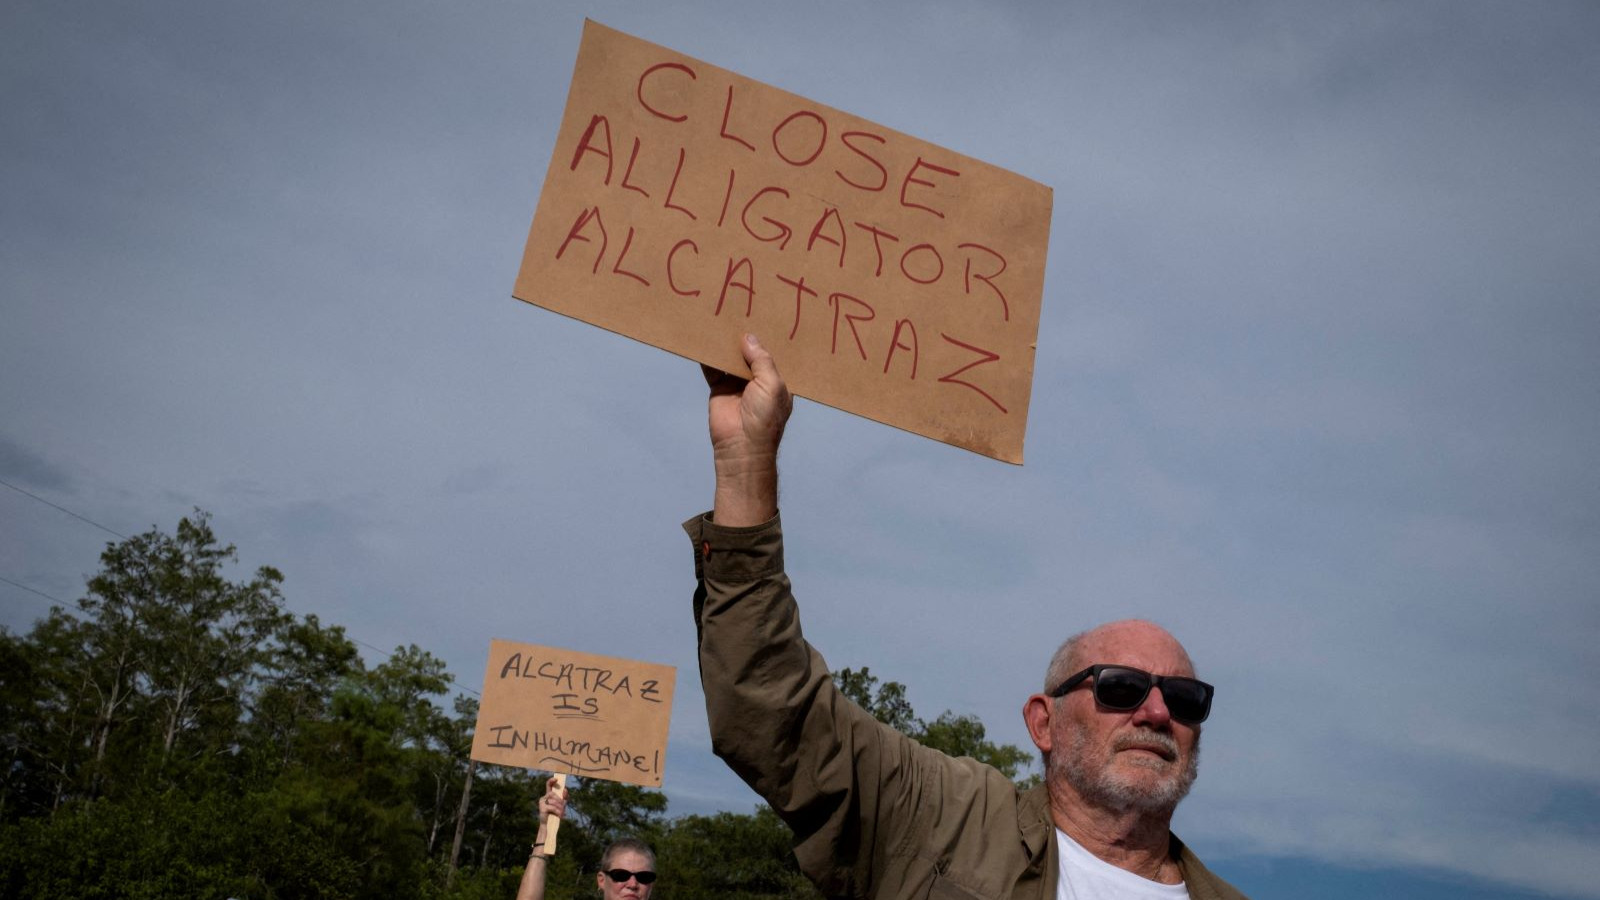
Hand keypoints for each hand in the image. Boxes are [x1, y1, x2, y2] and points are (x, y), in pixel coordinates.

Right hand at [533, 775, 566, 844]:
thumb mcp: (562, 805)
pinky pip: (552, 807)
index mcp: (548, 795)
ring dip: (559, 807)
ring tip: (562, 813)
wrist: (550, 825)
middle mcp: (543, 797)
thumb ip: (564, 797)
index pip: (548, 785)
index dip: (551, 781)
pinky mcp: (542, 808)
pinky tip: (559, 815)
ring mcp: (541, 802)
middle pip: (553, 794)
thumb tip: (565, 789)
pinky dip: (557, 811)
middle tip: (564, 808)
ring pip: (553, 801)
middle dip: (560, 800)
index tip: (556, 779)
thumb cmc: (556, 814)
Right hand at [703, 334, 791, 525]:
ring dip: (725, 343)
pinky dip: (707, 355)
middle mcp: (758, 380)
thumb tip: (748, 338)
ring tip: (721, 319)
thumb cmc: (764, 420)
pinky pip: (712, 368)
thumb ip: (762, 359)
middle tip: (741, 310)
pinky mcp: (719, 388)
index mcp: (778, 380)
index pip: (774, 354)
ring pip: (730, 357)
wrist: (740, 447)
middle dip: (746, 336)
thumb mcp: (772, 384)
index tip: (767, 316)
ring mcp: (737, 384)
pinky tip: (704, 338)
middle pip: (750, 352)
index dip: (771, 338)